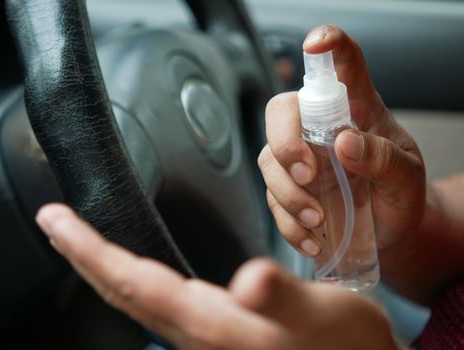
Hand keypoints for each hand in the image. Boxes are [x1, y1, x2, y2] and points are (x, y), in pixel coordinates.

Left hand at [36, 203, 398, 349]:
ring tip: (80, 239)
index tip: (55, 219)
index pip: (133, 281)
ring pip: (134, 297)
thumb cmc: (343, 345)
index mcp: (212, 325)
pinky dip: (130, 276)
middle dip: (82, 254)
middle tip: (52, 220)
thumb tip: (249, 281)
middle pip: (122, 290)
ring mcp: (200, 336)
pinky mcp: (211, 333)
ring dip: (102, 265)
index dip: (89, 249)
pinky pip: (155, 301)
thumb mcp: (320, 315)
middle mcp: (195, 334)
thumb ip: (281, 299)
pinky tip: (132, 268)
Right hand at [257, 25, 425, 292]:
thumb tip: (345, 142)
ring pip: (269, 160)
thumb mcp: (407, 177)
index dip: (328, 46)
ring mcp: (301, 160)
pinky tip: (311, 238)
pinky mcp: (289, 191)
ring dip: (288, 193)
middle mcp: (320, 129)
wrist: (391, 234)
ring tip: (317, 220)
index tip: (317, 42)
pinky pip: (271, 200)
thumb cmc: (401, 195)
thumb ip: (383, 159)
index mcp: (356, 111)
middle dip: (286, 142)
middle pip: (281, 113)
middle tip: (308, 175)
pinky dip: (287, 222)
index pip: (342, 67)